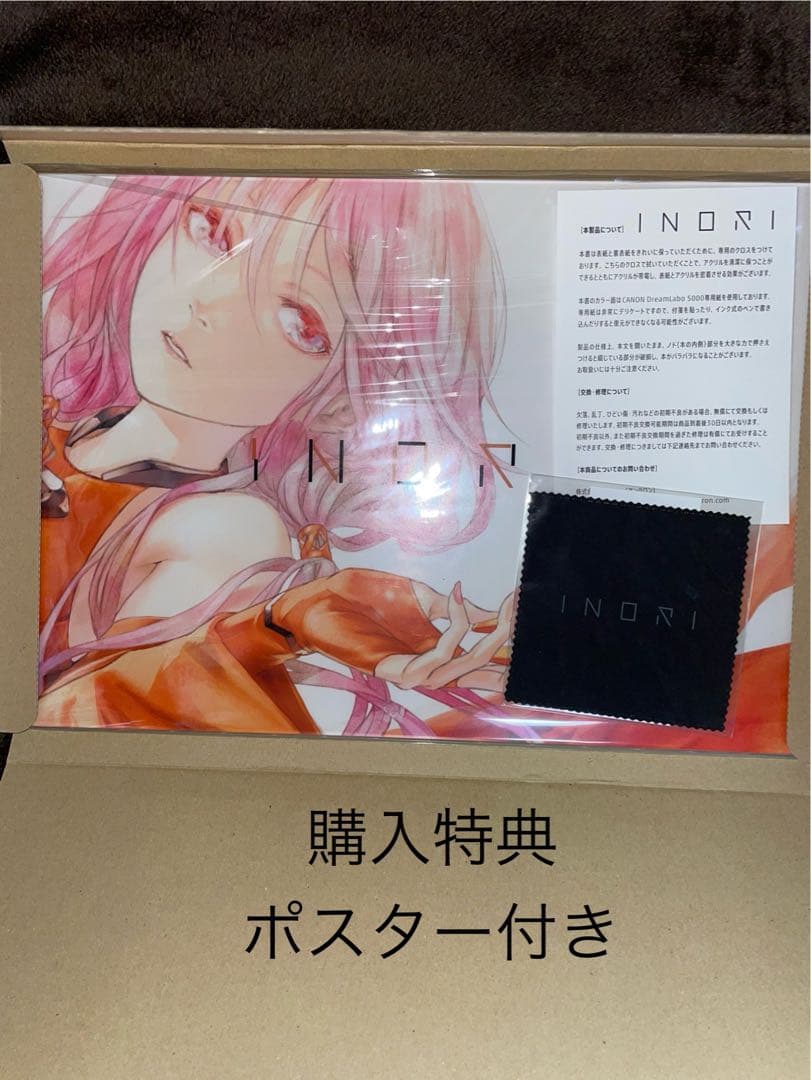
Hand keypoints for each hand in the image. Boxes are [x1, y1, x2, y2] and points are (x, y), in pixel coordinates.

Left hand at [374, 581, 513, 692]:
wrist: (320, 597)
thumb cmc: (364, 595)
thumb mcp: (419, 596)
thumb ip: (452, 611)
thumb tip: (489, 617)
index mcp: (433, 652)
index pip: (476, 666)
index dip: (505, 658)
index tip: (524, 623)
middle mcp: (425, 667)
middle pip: (476, 666)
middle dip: (502, 638)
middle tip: (515, 605)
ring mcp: (409, 672)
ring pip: (461, 664)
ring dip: (479, 631)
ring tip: (489, 602)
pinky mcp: (393, 670)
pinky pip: (436, 658)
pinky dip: (453, 629)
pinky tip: (454, 600)